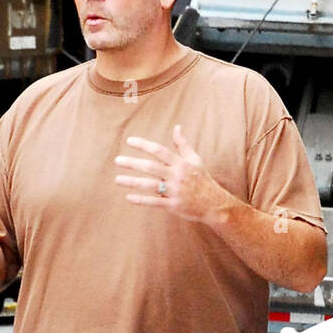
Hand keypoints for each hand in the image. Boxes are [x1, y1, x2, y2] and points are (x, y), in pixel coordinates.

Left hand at [114, 124, 228, 222]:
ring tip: (118, 179)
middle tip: (117, 160)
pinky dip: (141, 200)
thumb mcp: (195, 160)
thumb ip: (183, 144)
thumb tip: (177, 127)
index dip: (143, 145)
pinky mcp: (174, 206)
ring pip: (150, 185)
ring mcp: (175, 191)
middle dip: (133, 163)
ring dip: (132, 182)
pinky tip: (129, 198)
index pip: (159, 150)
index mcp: (181, 163)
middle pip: (151, 167)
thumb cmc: (203, 180)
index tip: (129, 141)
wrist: (215, 204)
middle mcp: (177, 176)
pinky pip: (155, 202)